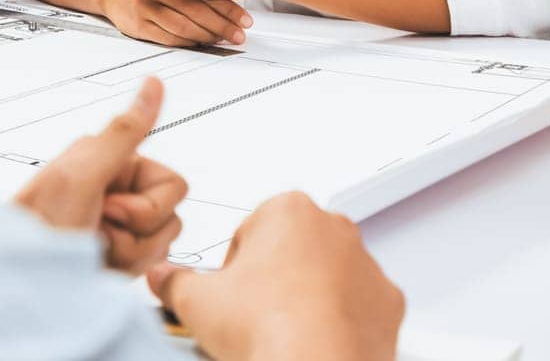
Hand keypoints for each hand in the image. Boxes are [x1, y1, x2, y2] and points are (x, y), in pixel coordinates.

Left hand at [13, 77, 186, 273]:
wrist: (17, 279)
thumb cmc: (40, 228)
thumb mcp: (83, 175)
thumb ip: (124, 132)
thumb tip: (153, 83)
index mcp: (117, 161)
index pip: (174, 185)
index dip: (148, 206)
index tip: (109, 207)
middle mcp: (121, 190)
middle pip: (169, 218)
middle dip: (136, 234)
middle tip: (96, 230)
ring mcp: (120, 225)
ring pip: (158, 245)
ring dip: (125, 255)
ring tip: (90, 249)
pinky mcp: (117, 255)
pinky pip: (144, 266)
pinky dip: (120, 269)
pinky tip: (94, 265)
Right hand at [96, 0, 251, 47]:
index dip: (230, 8)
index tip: (247, 20)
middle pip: (198, 10)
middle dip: (223, 25)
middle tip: (240, 35)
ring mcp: (147, 5)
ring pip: (182, 25)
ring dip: (206, 35)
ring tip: (223, 41)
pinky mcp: (136, 23)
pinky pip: (165, 36)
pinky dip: (185, 41)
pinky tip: (199, 43)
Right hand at [148, 192, 403, 360]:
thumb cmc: (267, 327)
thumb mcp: (197, 302)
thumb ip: (173, 281)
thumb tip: (162, 278)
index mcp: (288, 210)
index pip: (250, 232)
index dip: (234, 269)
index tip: (230, 294)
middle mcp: (333, 228)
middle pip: (293, 249)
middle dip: (274, 278)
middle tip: (255, 315)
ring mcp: (365, 263)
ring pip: (330, 275)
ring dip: (310, 297)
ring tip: (286, 331)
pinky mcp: (387, 300)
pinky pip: (361, 306)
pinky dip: (343, 321)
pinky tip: (319, 340)